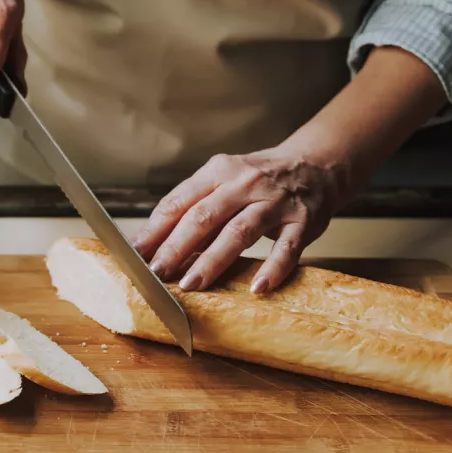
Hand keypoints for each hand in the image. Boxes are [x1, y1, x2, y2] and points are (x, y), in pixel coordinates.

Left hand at [132, 147, 352, 293]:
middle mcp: (244, 184)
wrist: (316, 165)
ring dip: (213, 260)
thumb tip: (154, 246)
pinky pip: (287, 248)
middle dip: (176, 247)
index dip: (155, 229)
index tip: (135, 254)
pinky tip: (257, 287)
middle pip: (204, 217)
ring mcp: (275, 203)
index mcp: (217, 172)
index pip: (179, 201)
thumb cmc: (257, 181)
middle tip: (156, 274)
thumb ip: (193, 209)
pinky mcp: (303, 222)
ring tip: (192, 285)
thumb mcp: (223, 182)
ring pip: (239, 232)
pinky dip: (273, 268)